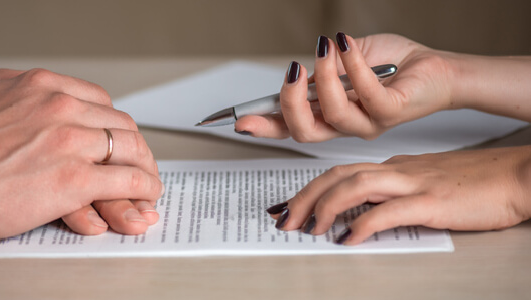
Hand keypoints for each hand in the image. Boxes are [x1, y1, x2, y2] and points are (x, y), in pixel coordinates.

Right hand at [0, 68, 163, 239]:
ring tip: (147, 185)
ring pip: (130, 149)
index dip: (110, 125)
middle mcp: (61, 106)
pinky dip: (143, 188)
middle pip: (119, 123)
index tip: (112, 140)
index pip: (97, 100)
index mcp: (41, 86)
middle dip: (133, 147)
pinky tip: (144, 197)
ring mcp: (70, 141)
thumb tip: (6, 98)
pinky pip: (127, 180)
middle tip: (136, 165)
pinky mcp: (74, 179)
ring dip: (145, 168)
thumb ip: (0, 94)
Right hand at [236, 33, 455, 141]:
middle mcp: (346, 126)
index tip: (241, 121)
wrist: (434, 67)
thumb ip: (321, 70)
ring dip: (324, 76)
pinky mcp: (391, 112)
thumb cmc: (391, 65)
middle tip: (292, 73)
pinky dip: (352, 65)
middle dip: (289, 103)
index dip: (264, 127)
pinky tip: (346, 45)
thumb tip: (300, 72)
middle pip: (304, 132)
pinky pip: (366, 94)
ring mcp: (368, 123)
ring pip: (333, 113)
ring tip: (326, 47)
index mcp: (329, 116)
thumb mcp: (344, 62)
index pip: (290, 128)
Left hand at [269, 146, 530, 244]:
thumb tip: (365, 214)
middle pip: (338, 176)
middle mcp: (398, 170)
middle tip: (283, 219)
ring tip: (309, 227)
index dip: (308, 188)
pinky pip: (389, 211)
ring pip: (356, 185)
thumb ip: (395, 194)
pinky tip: (349, 239)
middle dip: (304, 197)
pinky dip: (364, 224)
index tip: (288, 205)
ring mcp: (415, 183)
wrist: (518, 175)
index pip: (340, 172)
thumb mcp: (426, 184)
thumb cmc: (478, 183)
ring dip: (326, 206)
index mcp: (395, 167)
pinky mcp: (433, 201)